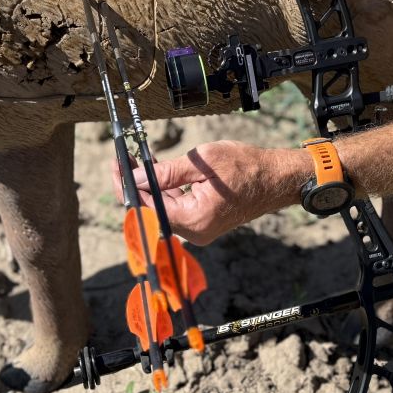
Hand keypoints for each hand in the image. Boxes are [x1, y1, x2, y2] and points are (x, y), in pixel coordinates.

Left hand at [112, 140, 302, 245]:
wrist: (275, 179)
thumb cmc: (245, 167)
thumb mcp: (202, 162)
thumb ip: (166, 172)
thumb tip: (136, 178)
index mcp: (193, 218)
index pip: (147, 207)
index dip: (128, 186)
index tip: (117, 166)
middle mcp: (194, 231)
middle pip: (151, 211)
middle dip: (135, 186)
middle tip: (124, 161)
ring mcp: (198, 230)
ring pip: (162, 209)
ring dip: (149, 187)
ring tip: (139, 163)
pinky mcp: (202, 223)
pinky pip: (175, 209)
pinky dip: (165, 192)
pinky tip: (158, 173)